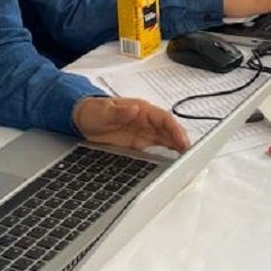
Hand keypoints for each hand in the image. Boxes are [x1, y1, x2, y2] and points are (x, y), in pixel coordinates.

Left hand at [72, 97, 189, 152]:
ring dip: (177, 148)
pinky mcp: (138, 143)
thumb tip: (135, 109)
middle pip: (169, 130)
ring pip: (166, 139)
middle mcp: (145, 120)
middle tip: (190, 154)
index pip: (164, 118)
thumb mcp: (103, 111)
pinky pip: (157, 147)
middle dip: (180, 141)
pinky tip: (173, 161)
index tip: (182, 141)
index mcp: (141, 109)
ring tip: (187, 160)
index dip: (174, 129)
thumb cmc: (93, 111)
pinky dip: (167, 153)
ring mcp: (143, 132)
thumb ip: (118, 112)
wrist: (81, 120)